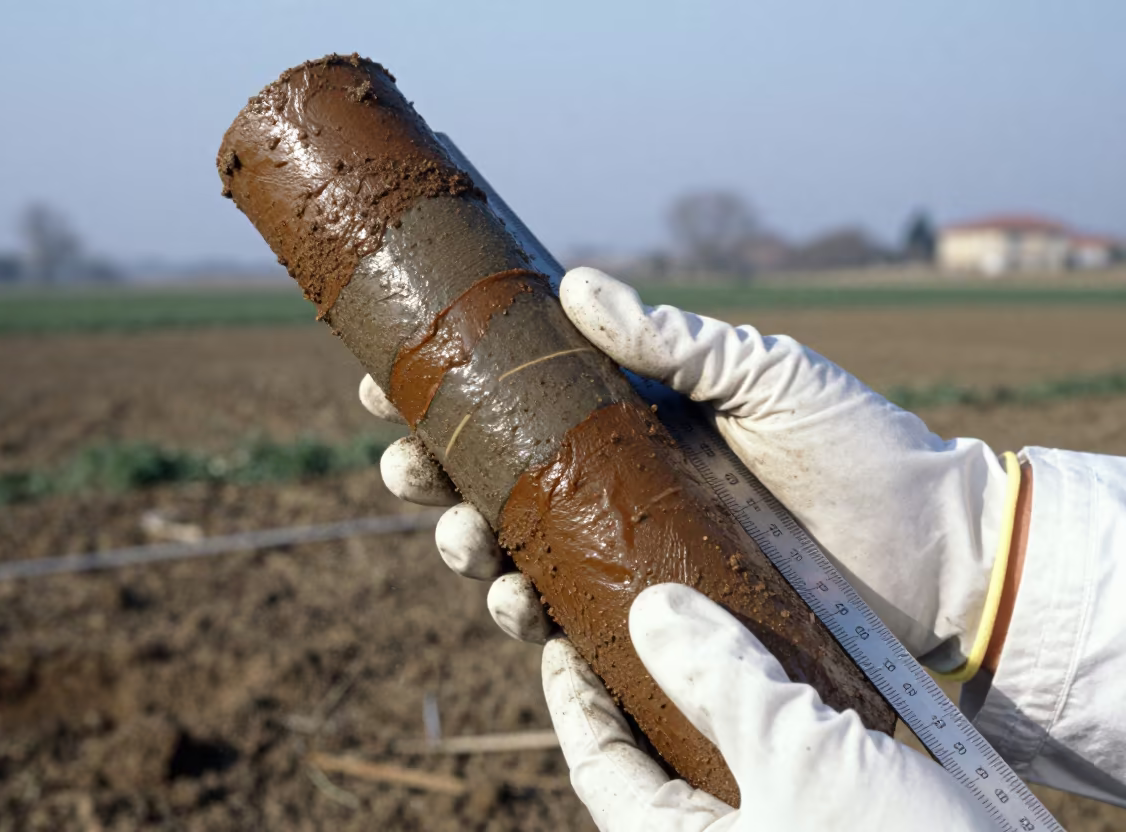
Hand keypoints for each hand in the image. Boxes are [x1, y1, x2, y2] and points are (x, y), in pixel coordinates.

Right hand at [362, 267, 1014, 669]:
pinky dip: (526, 617)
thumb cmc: (855, 448)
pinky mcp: (650, 614)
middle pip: (490, 476)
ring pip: (511, 547)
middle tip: (406, 464)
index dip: (444, 389)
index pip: (516, 397)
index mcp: (628, 416)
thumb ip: (674, 339)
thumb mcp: (764, 374)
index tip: (386, 374)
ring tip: (461, 538)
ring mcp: (626, 549)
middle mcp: (612, 481)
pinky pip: (563, 617)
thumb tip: (574, 281)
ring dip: (463, 544)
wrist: (930, 551)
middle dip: (430, 471)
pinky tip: (517, 606)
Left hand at [544, 582, 991, 830]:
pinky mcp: (830, 816)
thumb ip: (721, 682)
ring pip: (716, 748)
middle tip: (631, 601)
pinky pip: (775, 756)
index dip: (571, 690)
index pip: (598, 761)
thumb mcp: (801, 760)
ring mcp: (775, 824)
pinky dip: (765, 704)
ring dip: (706, 681)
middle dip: (637, 673)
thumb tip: (651, 611)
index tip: (559, 627)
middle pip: (651, 748)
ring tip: (699, 610)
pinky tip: (777, 656)